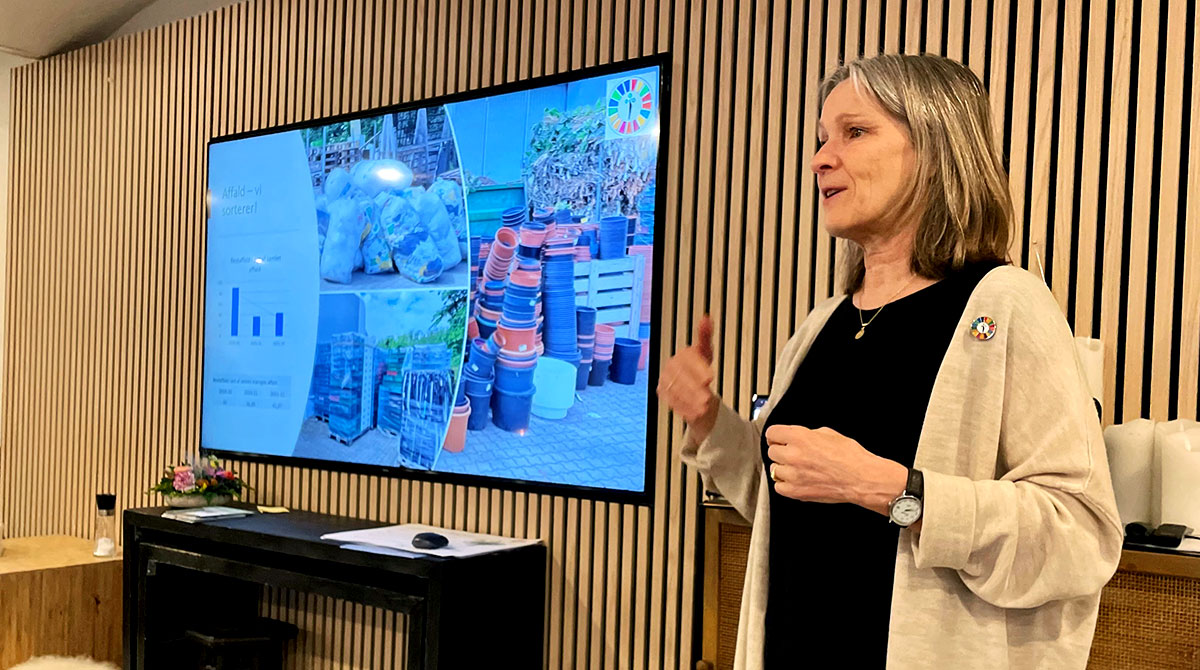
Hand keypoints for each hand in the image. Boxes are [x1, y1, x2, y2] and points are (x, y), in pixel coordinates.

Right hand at [657, 315, 720, 439]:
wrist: (692, 385)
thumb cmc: (700, 367)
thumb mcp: (705, 351)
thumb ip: (705, 336)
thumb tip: (706, 318)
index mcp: (680, 355)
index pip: (686, 360)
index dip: (698, 369)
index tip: (710, 377)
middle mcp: (670, 366)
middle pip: (680, 378)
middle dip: (695, 389)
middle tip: (708, 398)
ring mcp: (665, 380)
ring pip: (676, 392)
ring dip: (691, 401)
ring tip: (704, 407)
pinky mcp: (663, 393)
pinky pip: (672, 402)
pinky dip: (685, 408)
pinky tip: (696, 412)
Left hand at [765, 425, 907, 514]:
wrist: (861, 478)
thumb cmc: (851, 457)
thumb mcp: (829, 434)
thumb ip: (808, 434)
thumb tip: (799, 438)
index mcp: (800, 437)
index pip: (772, 432)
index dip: (776, 435)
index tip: (777, 439)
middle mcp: (793, 455)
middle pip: (772, 451)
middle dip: (781, 451)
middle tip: (792, 454)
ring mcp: (793, 475)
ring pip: (774, 469)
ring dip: (783, 468)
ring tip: (798, 468)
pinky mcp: (796, 491)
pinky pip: (779, 487)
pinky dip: (785, 484)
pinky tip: (796, 480)